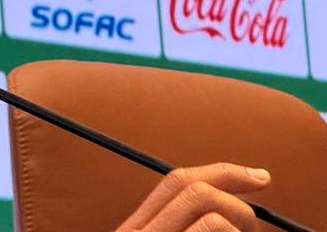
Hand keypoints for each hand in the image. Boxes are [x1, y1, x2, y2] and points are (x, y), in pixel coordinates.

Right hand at [116, 163, 270, 230]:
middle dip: (238, 205)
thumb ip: (187, 222)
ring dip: (240, 224)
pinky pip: (214, 224)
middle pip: (194, 187)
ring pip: (208, 206)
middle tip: (252, 230)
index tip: (260, 177)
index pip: (176, 181)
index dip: (223, 172)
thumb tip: (240, 189)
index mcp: (137, 229)